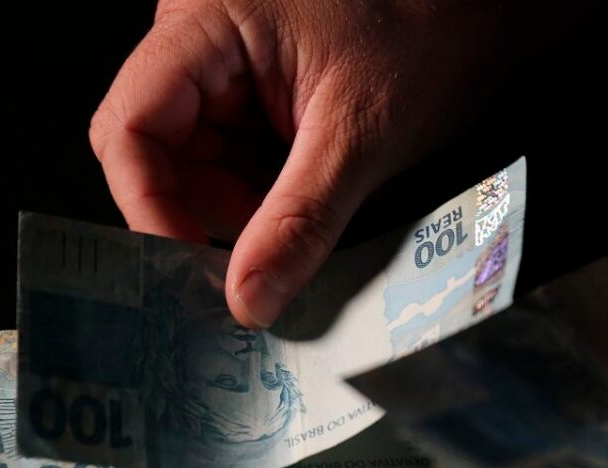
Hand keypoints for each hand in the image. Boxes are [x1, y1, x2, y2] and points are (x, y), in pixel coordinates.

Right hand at [89, 0, 543, 327]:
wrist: (477, 19)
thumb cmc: (428, 38)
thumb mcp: (360, 134)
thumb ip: (300, 220)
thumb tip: (248, 299)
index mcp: (208, 22)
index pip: (130, 125)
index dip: (148, 205)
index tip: (188, 267)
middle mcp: (202, 39)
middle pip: (156, 151)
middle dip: (204, 213)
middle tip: (257, 258)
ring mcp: (226, 66)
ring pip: (194, 165)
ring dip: (240, 210)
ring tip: (302, 213)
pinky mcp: (253, 92)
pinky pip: (231, 160)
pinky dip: (261, 196)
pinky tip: (305, 196)